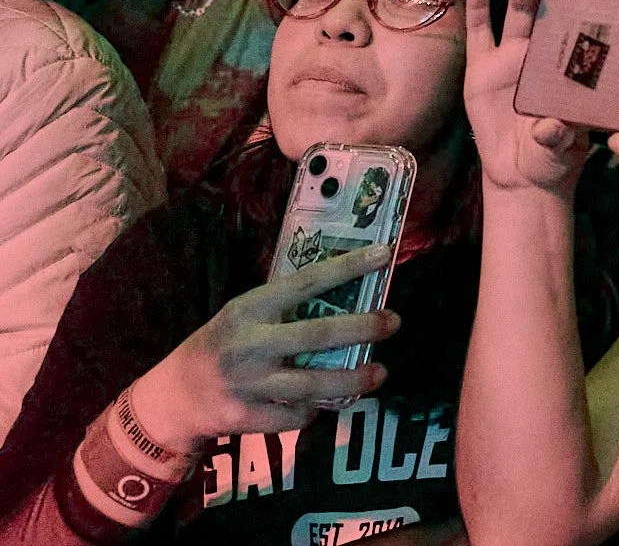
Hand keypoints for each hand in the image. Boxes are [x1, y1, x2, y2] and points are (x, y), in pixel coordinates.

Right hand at [126, 244, 398, 453]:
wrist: (172, 398)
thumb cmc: (221, 345)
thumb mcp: (243, 315)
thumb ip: (284, 307)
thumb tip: (347, 291)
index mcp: (248, 309)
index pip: (306, 282)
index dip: (347, 267)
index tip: (384, 254)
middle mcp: (248, 344)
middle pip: (316, 336)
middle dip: (362, 328)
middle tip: (394, 322)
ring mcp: (247, 384)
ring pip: (312, 385)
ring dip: (353, 379)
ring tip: (380, 372)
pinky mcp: (245, 418)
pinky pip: (295, 417)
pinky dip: (315, 410)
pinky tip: (324, 402)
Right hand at [462, 0, 592, 195]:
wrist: (521, 175)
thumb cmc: (554, 157)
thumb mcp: (562, 150)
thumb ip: (558, 137)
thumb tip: (551, 128)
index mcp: (573, 64)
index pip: (586, 21)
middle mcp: (545, 52)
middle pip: (553, 6)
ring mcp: (512, 57)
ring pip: (519, 13)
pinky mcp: (482, 68)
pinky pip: (479, 31)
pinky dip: (476, 6)